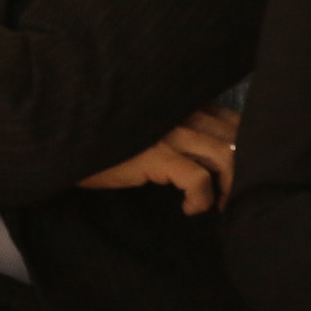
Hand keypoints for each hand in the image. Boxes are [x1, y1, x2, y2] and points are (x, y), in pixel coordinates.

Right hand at [79, 104, 239, 213]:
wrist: (65, 139)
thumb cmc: (107, 135)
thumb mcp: (148, 125)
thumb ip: (177, 127)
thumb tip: (211, 153)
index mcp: (182, 102)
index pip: (233, 119)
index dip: (245, 147)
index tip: (237, 173)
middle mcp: (181, 111)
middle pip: (237, 138)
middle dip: (245, 170)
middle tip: (232, 196)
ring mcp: (169, 133)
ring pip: (226, 157)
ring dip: (230, 187)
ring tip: (219, 205)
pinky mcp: (156, 156)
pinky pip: (198, 181)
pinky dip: (201, 199)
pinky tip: (188, 209)